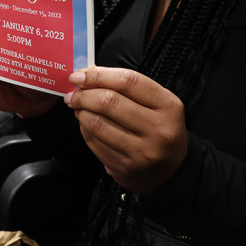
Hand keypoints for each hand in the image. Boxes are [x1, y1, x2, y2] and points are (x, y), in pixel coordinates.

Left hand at [64, 67, 187, 194]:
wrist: (171, 170)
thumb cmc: (159, 127)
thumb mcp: (157, 102)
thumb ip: (127, 87)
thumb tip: (88, 75)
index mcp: (168, 106)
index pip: (128, 81)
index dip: (98, 75)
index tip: (79, 75)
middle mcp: (157, 130)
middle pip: (109, 102)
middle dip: (84, 95)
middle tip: (73, 93)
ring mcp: (140, 152)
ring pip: (97, 123)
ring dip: (81, 111)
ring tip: (78, 107)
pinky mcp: (124, 167)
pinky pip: (94, 143)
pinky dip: (84, 129)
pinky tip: (85, 123)